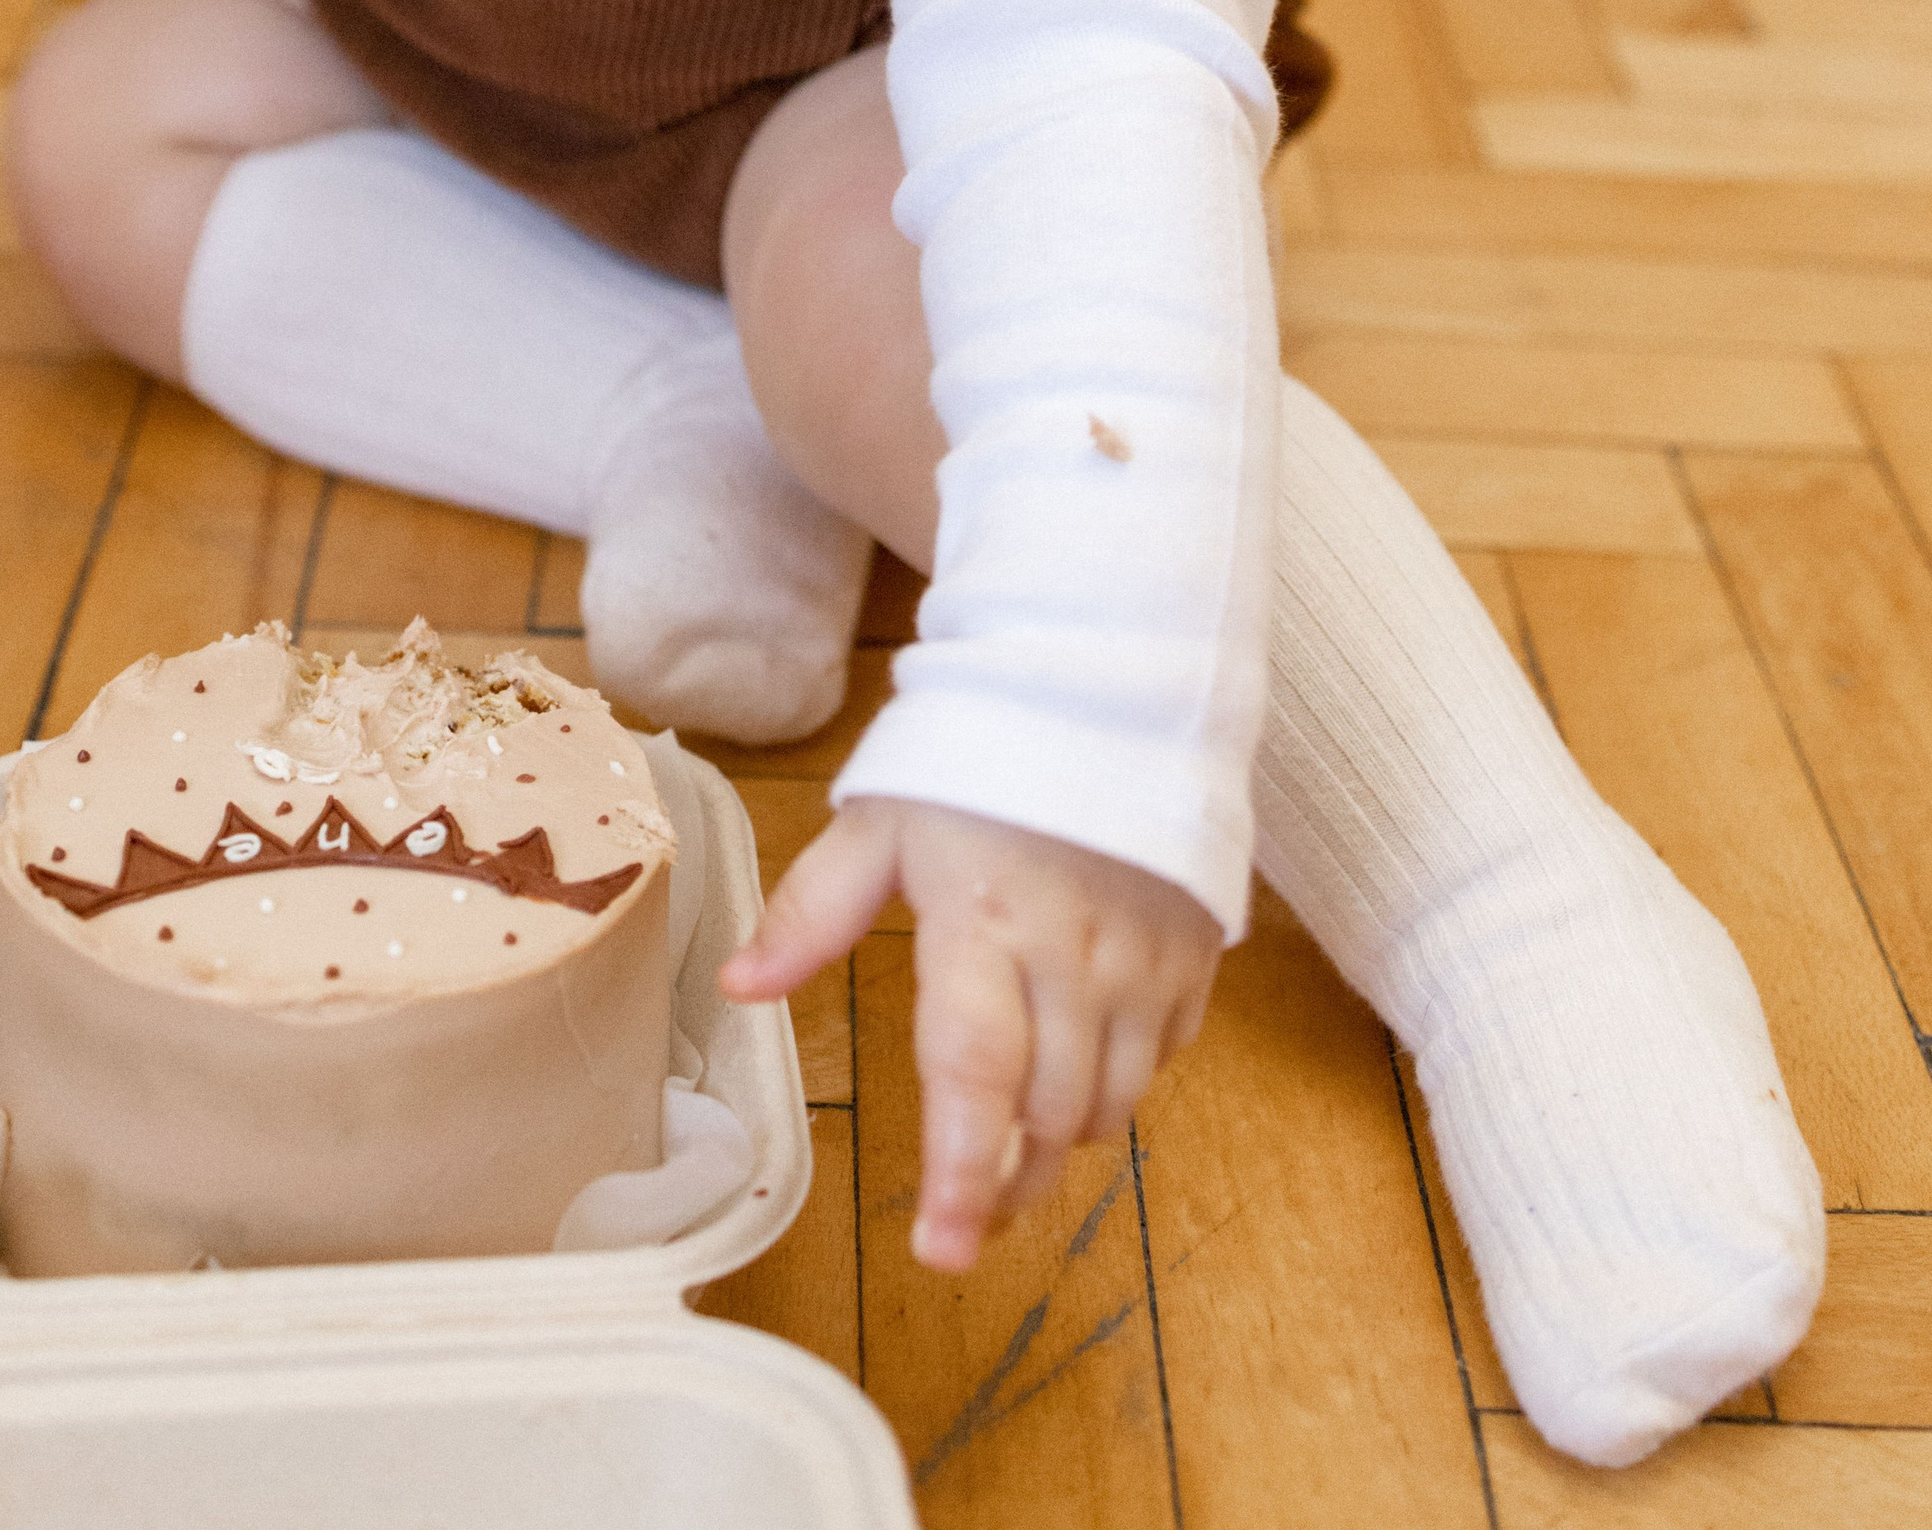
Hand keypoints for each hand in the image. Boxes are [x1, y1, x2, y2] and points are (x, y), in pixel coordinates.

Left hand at [719, 796, 1220, 1268]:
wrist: (1105, 684)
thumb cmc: (979, 755)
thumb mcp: (880, 819)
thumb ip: (812, 912)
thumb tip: (739, 989)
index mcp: (982, 923)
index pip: (972, 1073)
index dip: (959, 1172)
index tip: (943, 1248)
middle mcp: (1071, 954)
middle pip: (1045, 1114)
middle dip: (1003, 1178)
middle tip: (964, 1207)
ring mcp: (1143, 959)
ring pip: (1110, 1104)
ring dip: (1059, 1141)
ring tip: (1015, 1149)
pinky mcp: (1192, 954)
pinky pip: (1162, 1058)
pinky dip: (1120, 1081)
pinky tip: (1082, 1060)